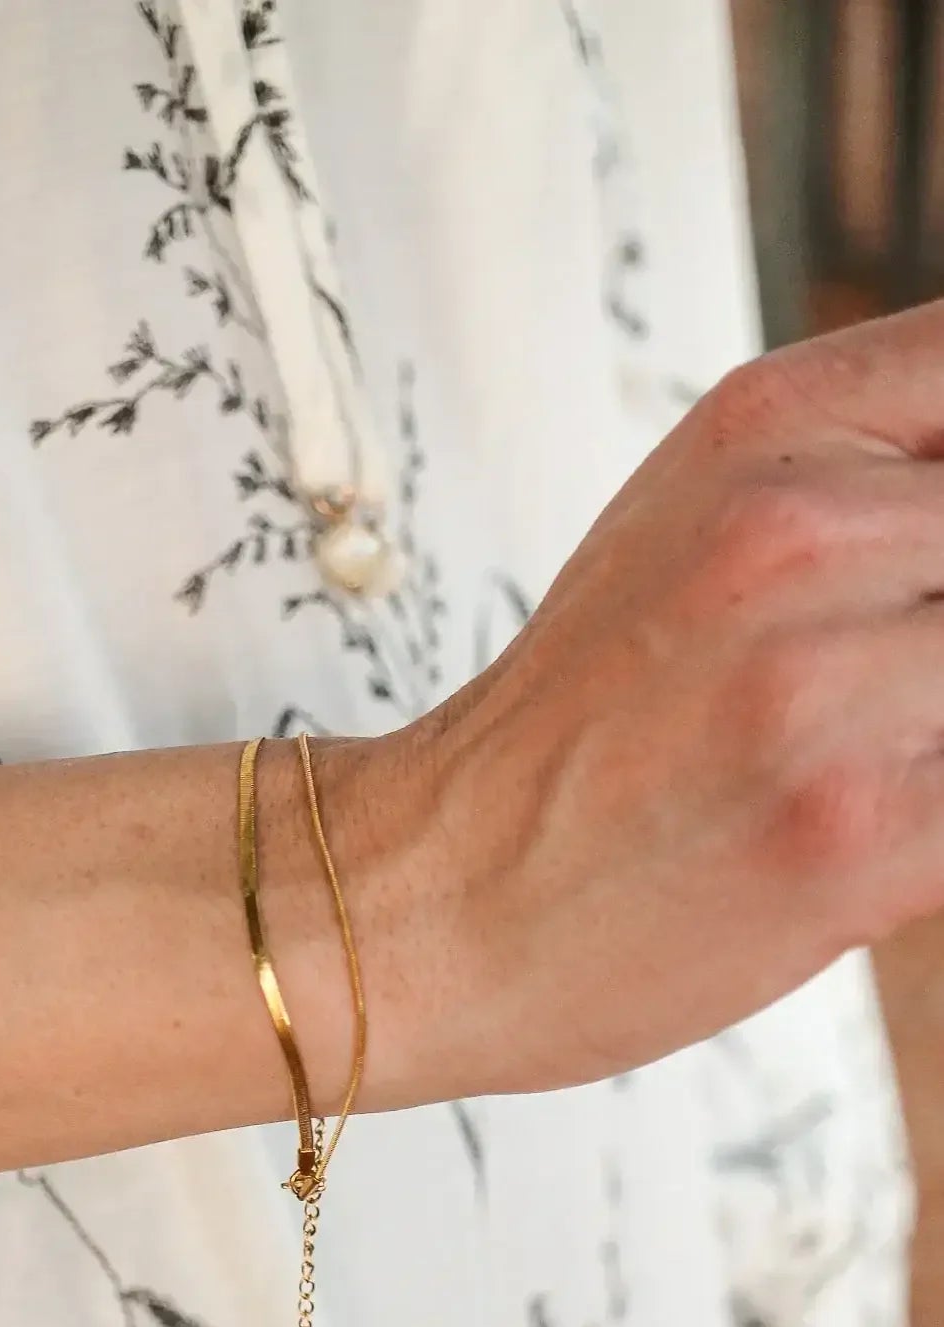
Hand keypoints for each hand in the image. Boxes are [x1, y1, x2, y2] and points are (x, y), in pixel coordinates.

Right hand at [395, 304, 943, 1098]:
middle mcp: (798, 532)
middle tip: (878, 683)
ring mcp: (827, 684)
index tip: (923, 579)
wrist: (435, 897)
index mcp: (769, 428)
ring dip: (942, 728)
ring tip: (867, 759)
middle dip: (941, 627)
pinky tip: (866, 831)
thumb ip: (870, 473)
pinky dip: (939, 819)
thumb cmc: (574, 732)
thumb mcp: (698, 521)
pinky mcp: (859, 835)